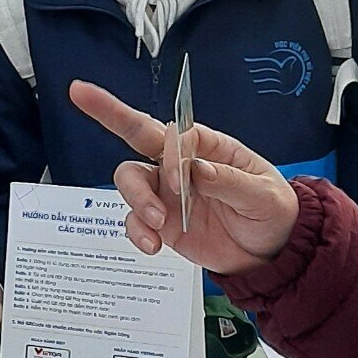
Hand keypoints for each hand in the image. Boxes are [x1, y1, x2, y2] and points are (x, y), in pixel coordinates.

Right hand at [67, 80, 297, 274]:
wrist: (270, 257)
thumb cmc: (273, 214)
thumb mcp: (264, 196)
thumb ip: (231, 182)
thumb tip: (199, 169)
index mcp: (211, 147)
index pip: (178, 136)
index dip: (172, 156)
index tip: (179, 184)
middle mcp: (182, 163)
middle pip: (139, 134)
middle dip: (110, 114)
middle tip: (85, 99)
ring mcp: (168, 192)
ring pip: (130, 178)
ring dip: (136, 198)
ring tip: (157, 223)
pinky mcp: (161, 221)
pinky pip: (135, 219)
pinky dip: (137, 231)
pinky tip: (153, 245)